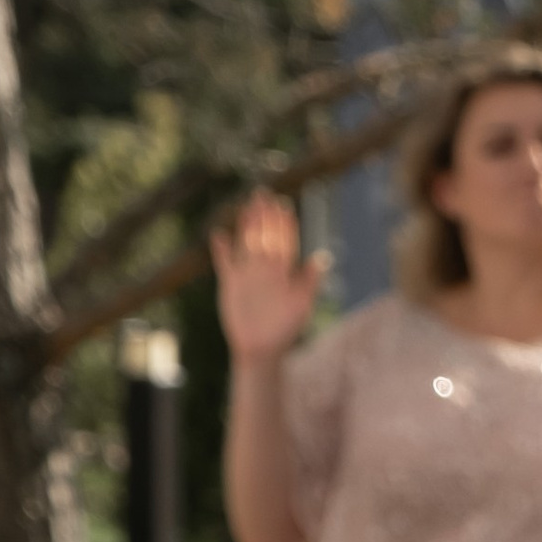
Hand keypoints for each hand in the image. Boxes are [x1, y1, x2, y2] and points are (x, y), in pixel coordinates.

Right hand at [210, 190, 327, 358]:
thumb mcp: (301, 305)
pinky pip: (225, 263)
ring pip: (246, 243)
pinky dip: (222, 250)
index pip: (284, 242)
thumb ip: (308, 281)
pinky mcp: (231, 283)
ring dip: (247, 225)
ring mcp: (247, 274)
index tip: (284, 205)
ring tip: (247, 206)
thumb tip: (322, 258)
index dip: (284, 224)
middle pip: (265, 236)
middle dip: (265, 216)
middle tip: (264, 193)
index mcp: (283, 272)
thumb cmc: (285, 329)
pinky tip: (219, 234)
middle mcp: (265, 269)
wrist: (261, 349)